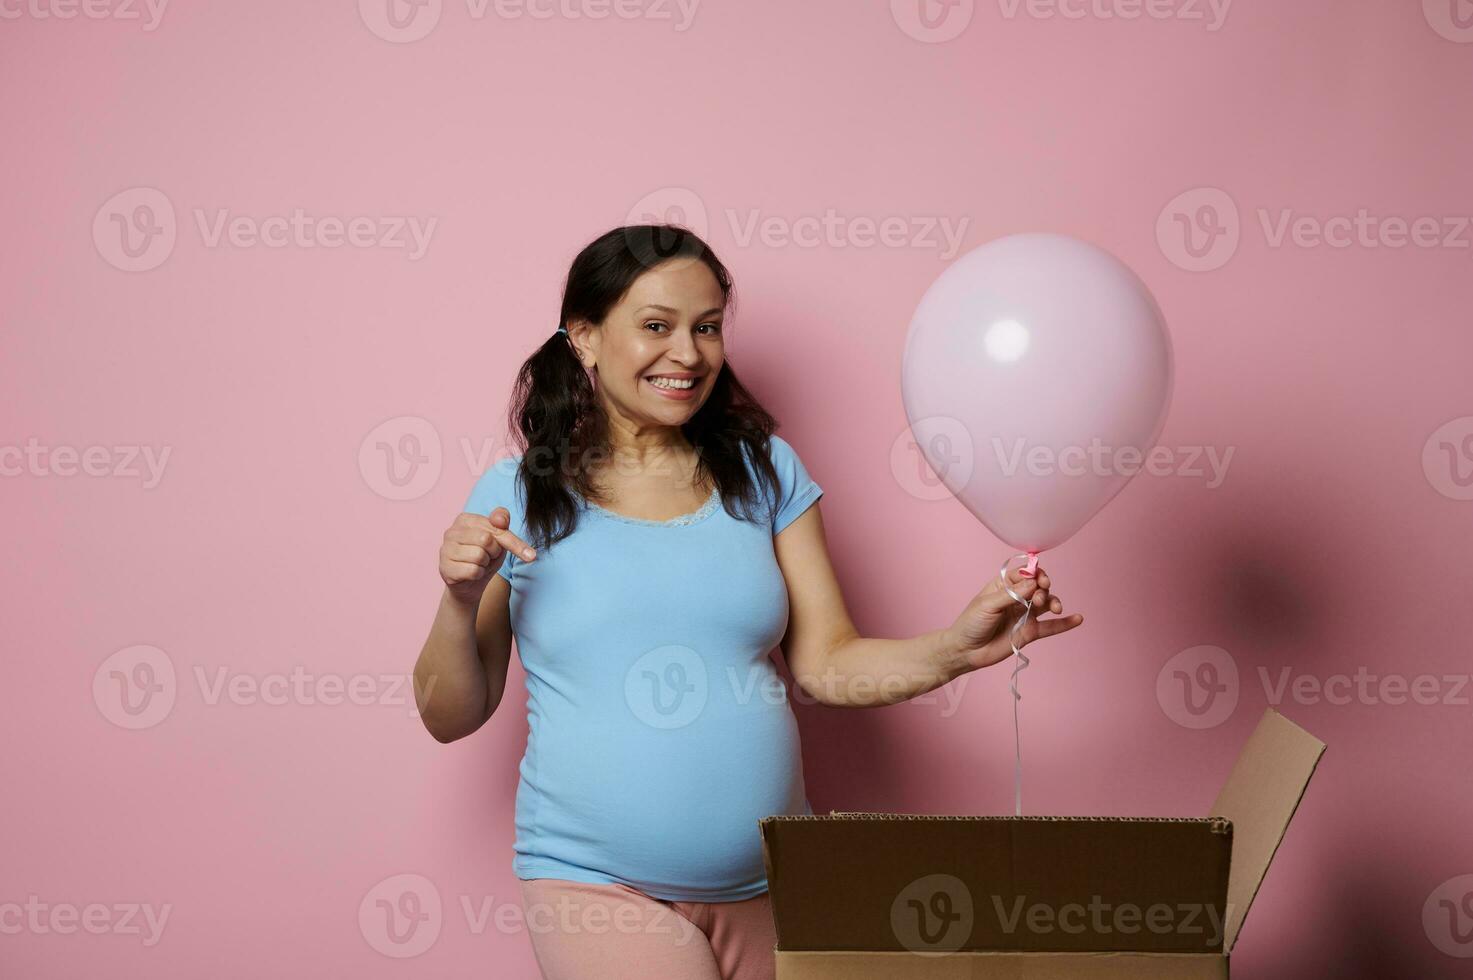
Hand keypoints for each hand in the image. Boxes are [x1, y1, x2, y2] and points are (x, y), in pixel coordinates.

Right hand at [438, 508, 536, 605]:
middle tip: (488, 557)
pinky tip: (471, 574)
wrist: (469, 585)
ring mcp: (445, 550)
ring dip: (485, 564)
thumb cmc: (485, 558)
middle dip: (494, 552)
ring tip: (478, 564)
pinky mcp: (445, 568)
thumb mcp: (499, 541)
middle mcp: (451, 532)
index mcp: (465, 520)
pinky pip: (472, 571)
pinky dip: (478, 575)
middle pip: (486, 540)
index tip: (531, 556)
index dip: (514, 542)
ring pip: (479, 556)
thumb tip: (502, 519)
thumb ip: (502, 526)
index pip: (496, 526)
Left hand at [943, 564, 1083, 671]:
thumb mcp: (987, 605)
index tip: (1039, 579)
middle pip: (1039, 587)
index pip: (1025, 573)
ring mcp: (1025, 615)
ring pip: (1047, 604)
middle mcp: (1017, 598)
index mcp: (1004, 586)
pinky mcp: (1030, 632)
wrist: (966, 651)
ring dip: (1054, 602)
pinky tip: (1078, 619)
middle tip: (1039, 598)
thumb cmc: (970, 624)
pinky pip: (1051, 626)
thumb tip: (1033, 582)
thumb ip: (1011, 595)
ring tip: (1055, 608)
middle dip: (1044, 588)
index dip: (1035, 573)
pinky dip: (1065, 623)